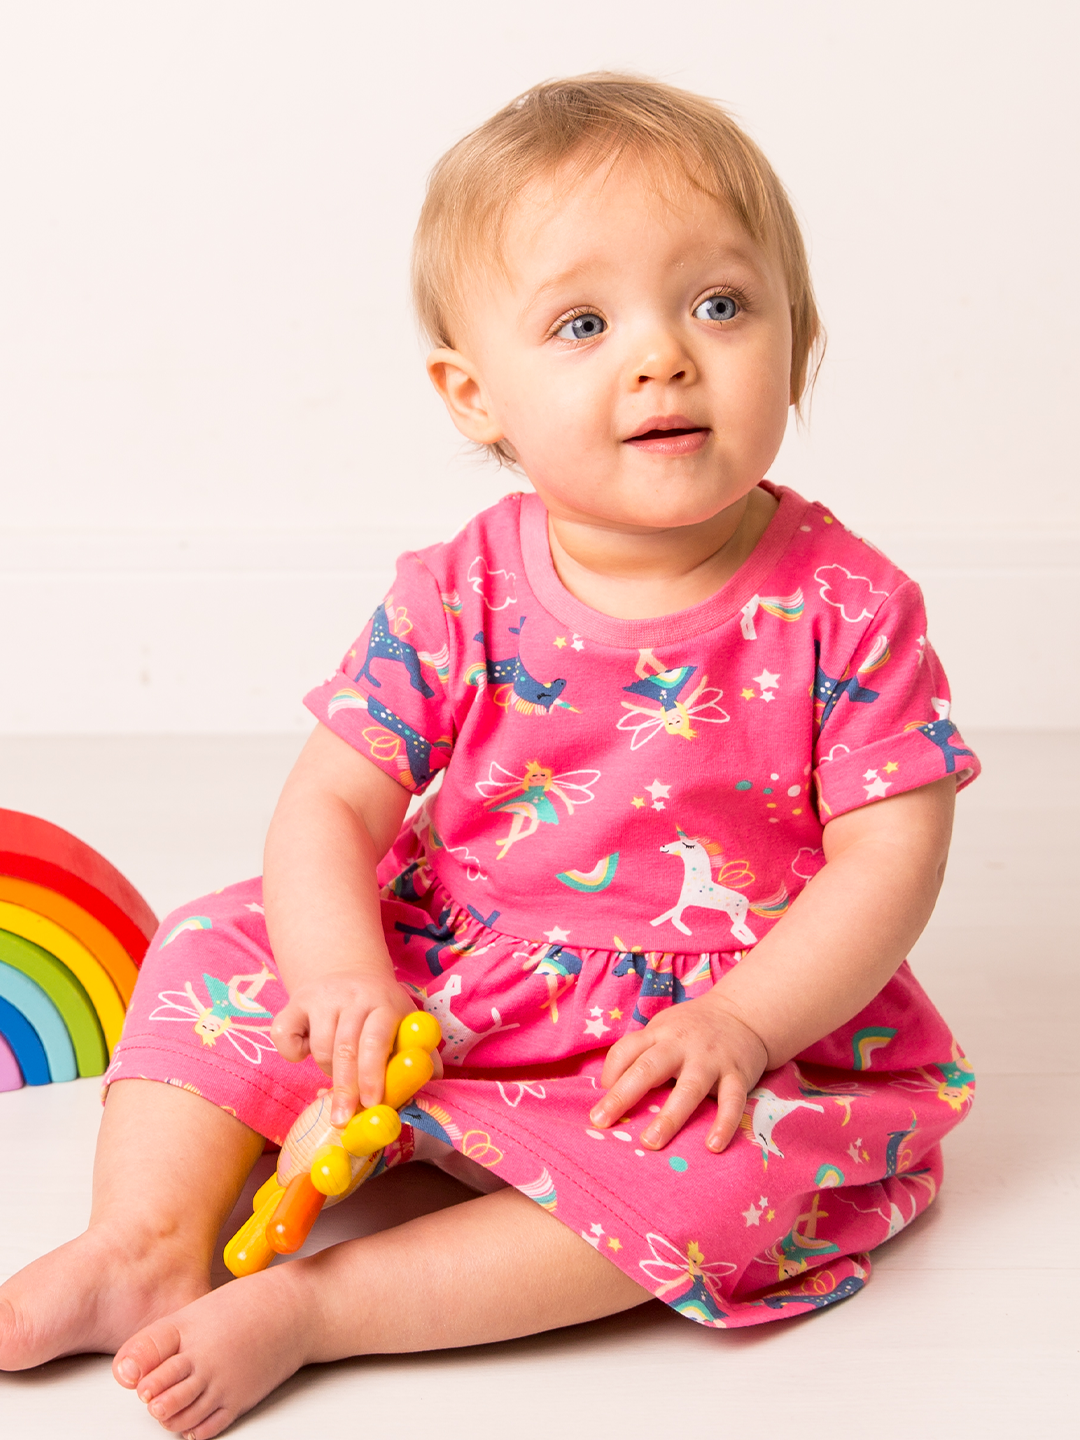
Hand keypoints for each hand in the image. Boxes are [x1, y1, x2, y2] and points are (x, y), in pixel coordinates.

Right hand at [270, 968, 422, 1124]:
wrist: (347, 972)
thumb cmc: (380, 1011)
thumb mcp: (404, 1023)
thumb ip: (420, 1052)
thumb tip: (434, 1079)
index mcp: (385, 1004)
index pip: (377, 1040)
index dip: (373, 1074)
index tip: (372, 1104)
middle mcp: (354, 997)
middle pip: (346, 1048)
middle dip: (346, 1089)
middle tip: (343, 1119)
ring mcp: (323, 997)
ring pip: (320, 1047)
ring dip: (327, 1069)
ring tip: (338, 1071)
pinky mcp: (295, 1001)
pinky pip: (285, 1033)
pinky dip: (291, 1051)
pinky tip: (303, 1053)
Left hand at [589, 992, 768, 1152]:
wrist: (743, 1012)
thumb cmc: (693, 1028)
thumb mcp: (664, 1029)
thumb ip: (642, 1053)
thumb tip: (611, 1089)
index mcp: (659, 1033)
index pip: (626, 1050)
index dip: (609, 1074)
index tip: (599, 1104)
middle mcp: (682, 1044)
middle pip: (649, 1068)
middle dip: (623, 1095)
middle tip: (602, 1121)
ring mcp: (711, 1059)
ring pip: (689, 1088)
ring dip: (669, 1117)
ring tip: (651, 1142)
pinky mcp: (738, 1074)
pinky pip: (731, 1101)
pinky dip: (724, 1124)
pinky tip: (713, 1146)